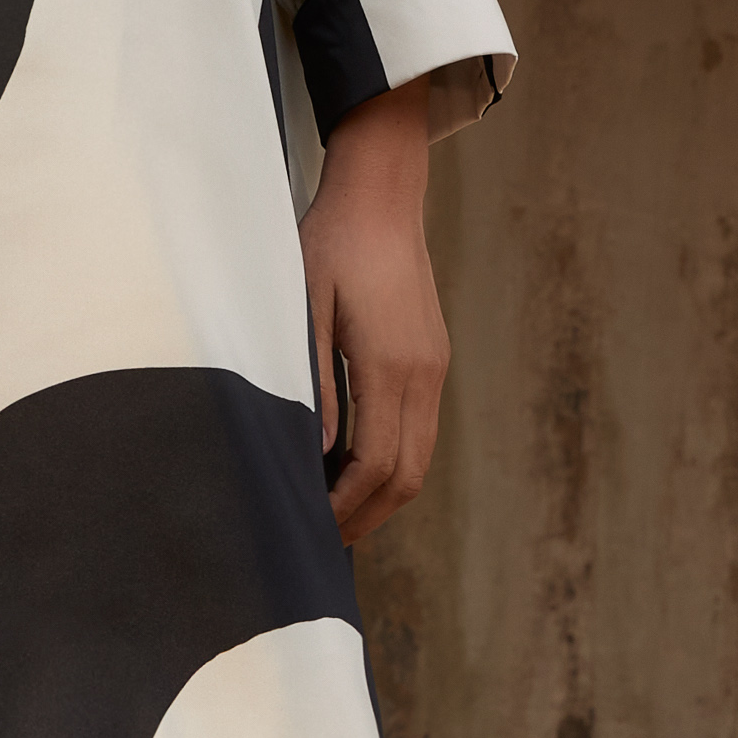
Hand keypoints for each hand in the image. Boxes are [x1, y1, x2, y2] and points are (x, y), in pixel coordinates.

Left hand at [300, 82, 447, 543]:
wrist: (381, 196)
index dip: (344, 506)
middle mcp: (423, 373)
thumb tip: (309, 455)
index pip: (375, 463)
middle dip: (365, 516)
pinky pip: (419, 431)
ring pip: (419, 459)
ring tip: (334, 514)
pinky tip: (351, 468)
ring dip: (381, 495)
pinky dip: (391, 463)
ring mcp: (434, 367)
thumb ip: (311, 383)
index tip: (308, 528)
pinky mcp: (432, 359)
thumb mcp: (303, 310)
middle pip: (406, 475)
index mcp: (391, 364)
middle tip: (320, 541)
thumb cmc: (331, 244)